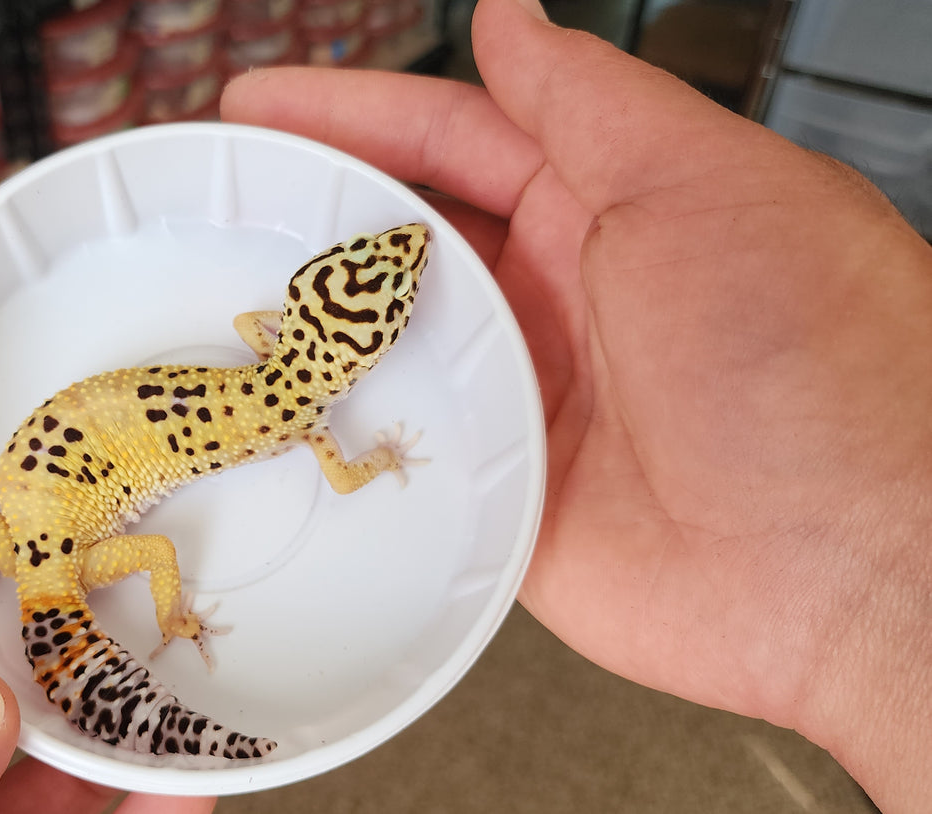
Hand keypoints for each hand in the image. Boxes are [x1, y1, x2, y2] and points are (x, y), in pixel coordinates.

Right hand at [223, 0, 931, 810]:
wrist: (860, 566)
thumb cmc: (813, 357)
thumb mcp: (703, 188)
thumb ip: (590, 105)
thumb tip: (509, 16)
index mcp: (606, 213)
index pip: (452, 141)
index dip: (350, 117)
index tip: (255, 108)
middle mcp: (557, 303)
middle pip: (403, 244)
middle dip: (306, 216)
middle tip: (206, 201)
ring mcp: (525, 405)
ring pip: (389, 348)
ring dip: (307, 327)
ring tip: (201, 305)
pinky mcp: (505, 500)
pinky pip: (404, 460)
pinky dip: (340, 439)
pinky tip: (267, 422)